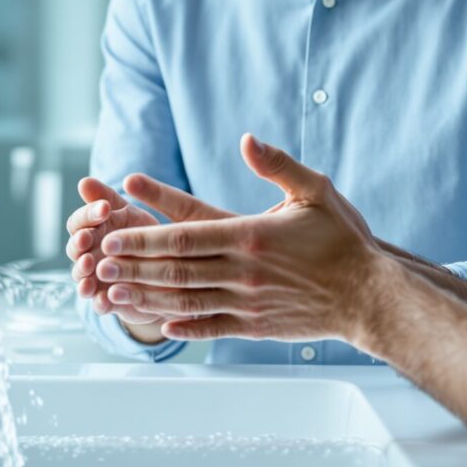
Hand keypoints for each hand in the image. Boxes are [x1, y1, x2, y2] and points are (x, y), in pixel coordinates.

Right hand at [65, 177, 168, 326]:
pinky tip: (104, 299)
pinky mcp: (110, 303)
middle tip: (87, 237)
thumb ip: (107, 198)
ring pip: (81, 279)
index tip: (105, 208)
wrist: (168, 270)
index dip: (88, 215)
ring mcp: (96, 281)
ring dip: (82, 273)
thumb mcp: (128, 214)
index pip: (78, 222)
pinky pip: (100, 305)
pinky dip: (100, 302)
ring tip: (89, 266)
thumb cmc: (142, 236)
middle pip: (74, 250)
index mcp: (92, 232)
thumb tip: (83, 181)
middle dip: (79, 244)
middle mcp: (88, 256)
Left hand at [96, 134, 390, 343]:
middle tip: (97, 263)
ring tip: (111, 291)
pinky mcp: (254, 326)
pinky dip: (179, 325)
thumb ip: (278, 164)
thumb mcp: (315, 191)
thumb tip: (247, 140)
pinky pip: (208, 327)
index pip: (184, 236)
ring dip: (143, 296)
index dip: (143, 237)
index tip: (112, 234)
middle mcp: (243, 272)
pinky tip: (157, 322)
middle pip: (174, 270)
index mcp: (250, 236)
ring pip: (183, 300)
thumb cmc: (343, 241)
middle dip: (131, 267)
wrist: (369, 296)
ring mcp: (246, 303)